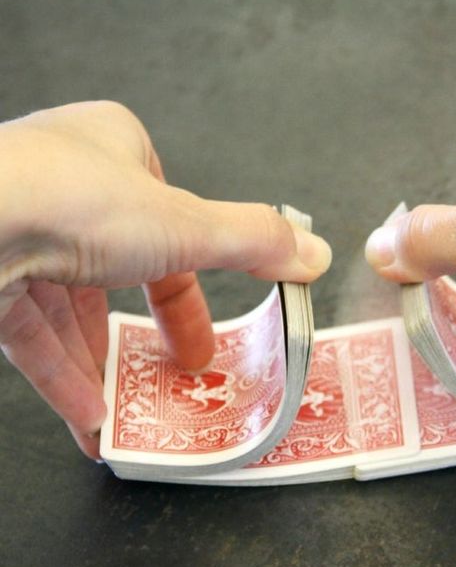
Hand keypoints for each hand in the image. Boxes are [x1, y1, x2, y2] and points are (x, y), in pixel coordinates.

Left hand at [0, 101, 331, 458]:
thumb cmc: (72, 200)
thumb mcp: (187, 224)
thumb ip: (252, 241)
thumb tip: (314, 254)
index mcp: (114, 150)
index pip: (168, 220)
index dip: (194, 281)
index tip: (210, 329)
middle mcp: (62, 181)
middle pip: (121, 269)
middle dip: (150, 329)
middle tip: (180, 371)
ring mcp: (15, 227)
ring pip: (71, 306)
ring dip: (105, 364)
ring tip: (132, 410)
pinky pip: (29, 332)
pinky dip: (63, 375)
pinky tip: (89, 416)